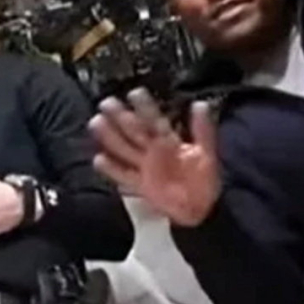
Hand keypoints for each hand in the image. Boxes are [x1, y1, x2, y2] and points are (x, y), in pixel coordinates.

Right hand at [89, 88, 222, 227]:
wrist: (200, 209)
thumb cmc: (204, 180)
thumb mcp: (206, 153)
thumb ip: (202, 130)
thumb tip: (201, 104)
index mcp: (168, 141)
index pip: (153, 120)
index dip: (144, 107)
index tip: (134, 93)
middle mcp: (152, 151)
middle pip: (133, 131)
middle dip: (120, 117)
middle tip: (106, 103)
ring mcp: (144, 167)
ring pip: (124, 149)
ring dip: (110, 137)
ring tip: (96, 122)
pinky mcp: (140, 185)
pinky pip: (123, 175)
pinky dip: (111, 168)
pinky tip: (98, 159)